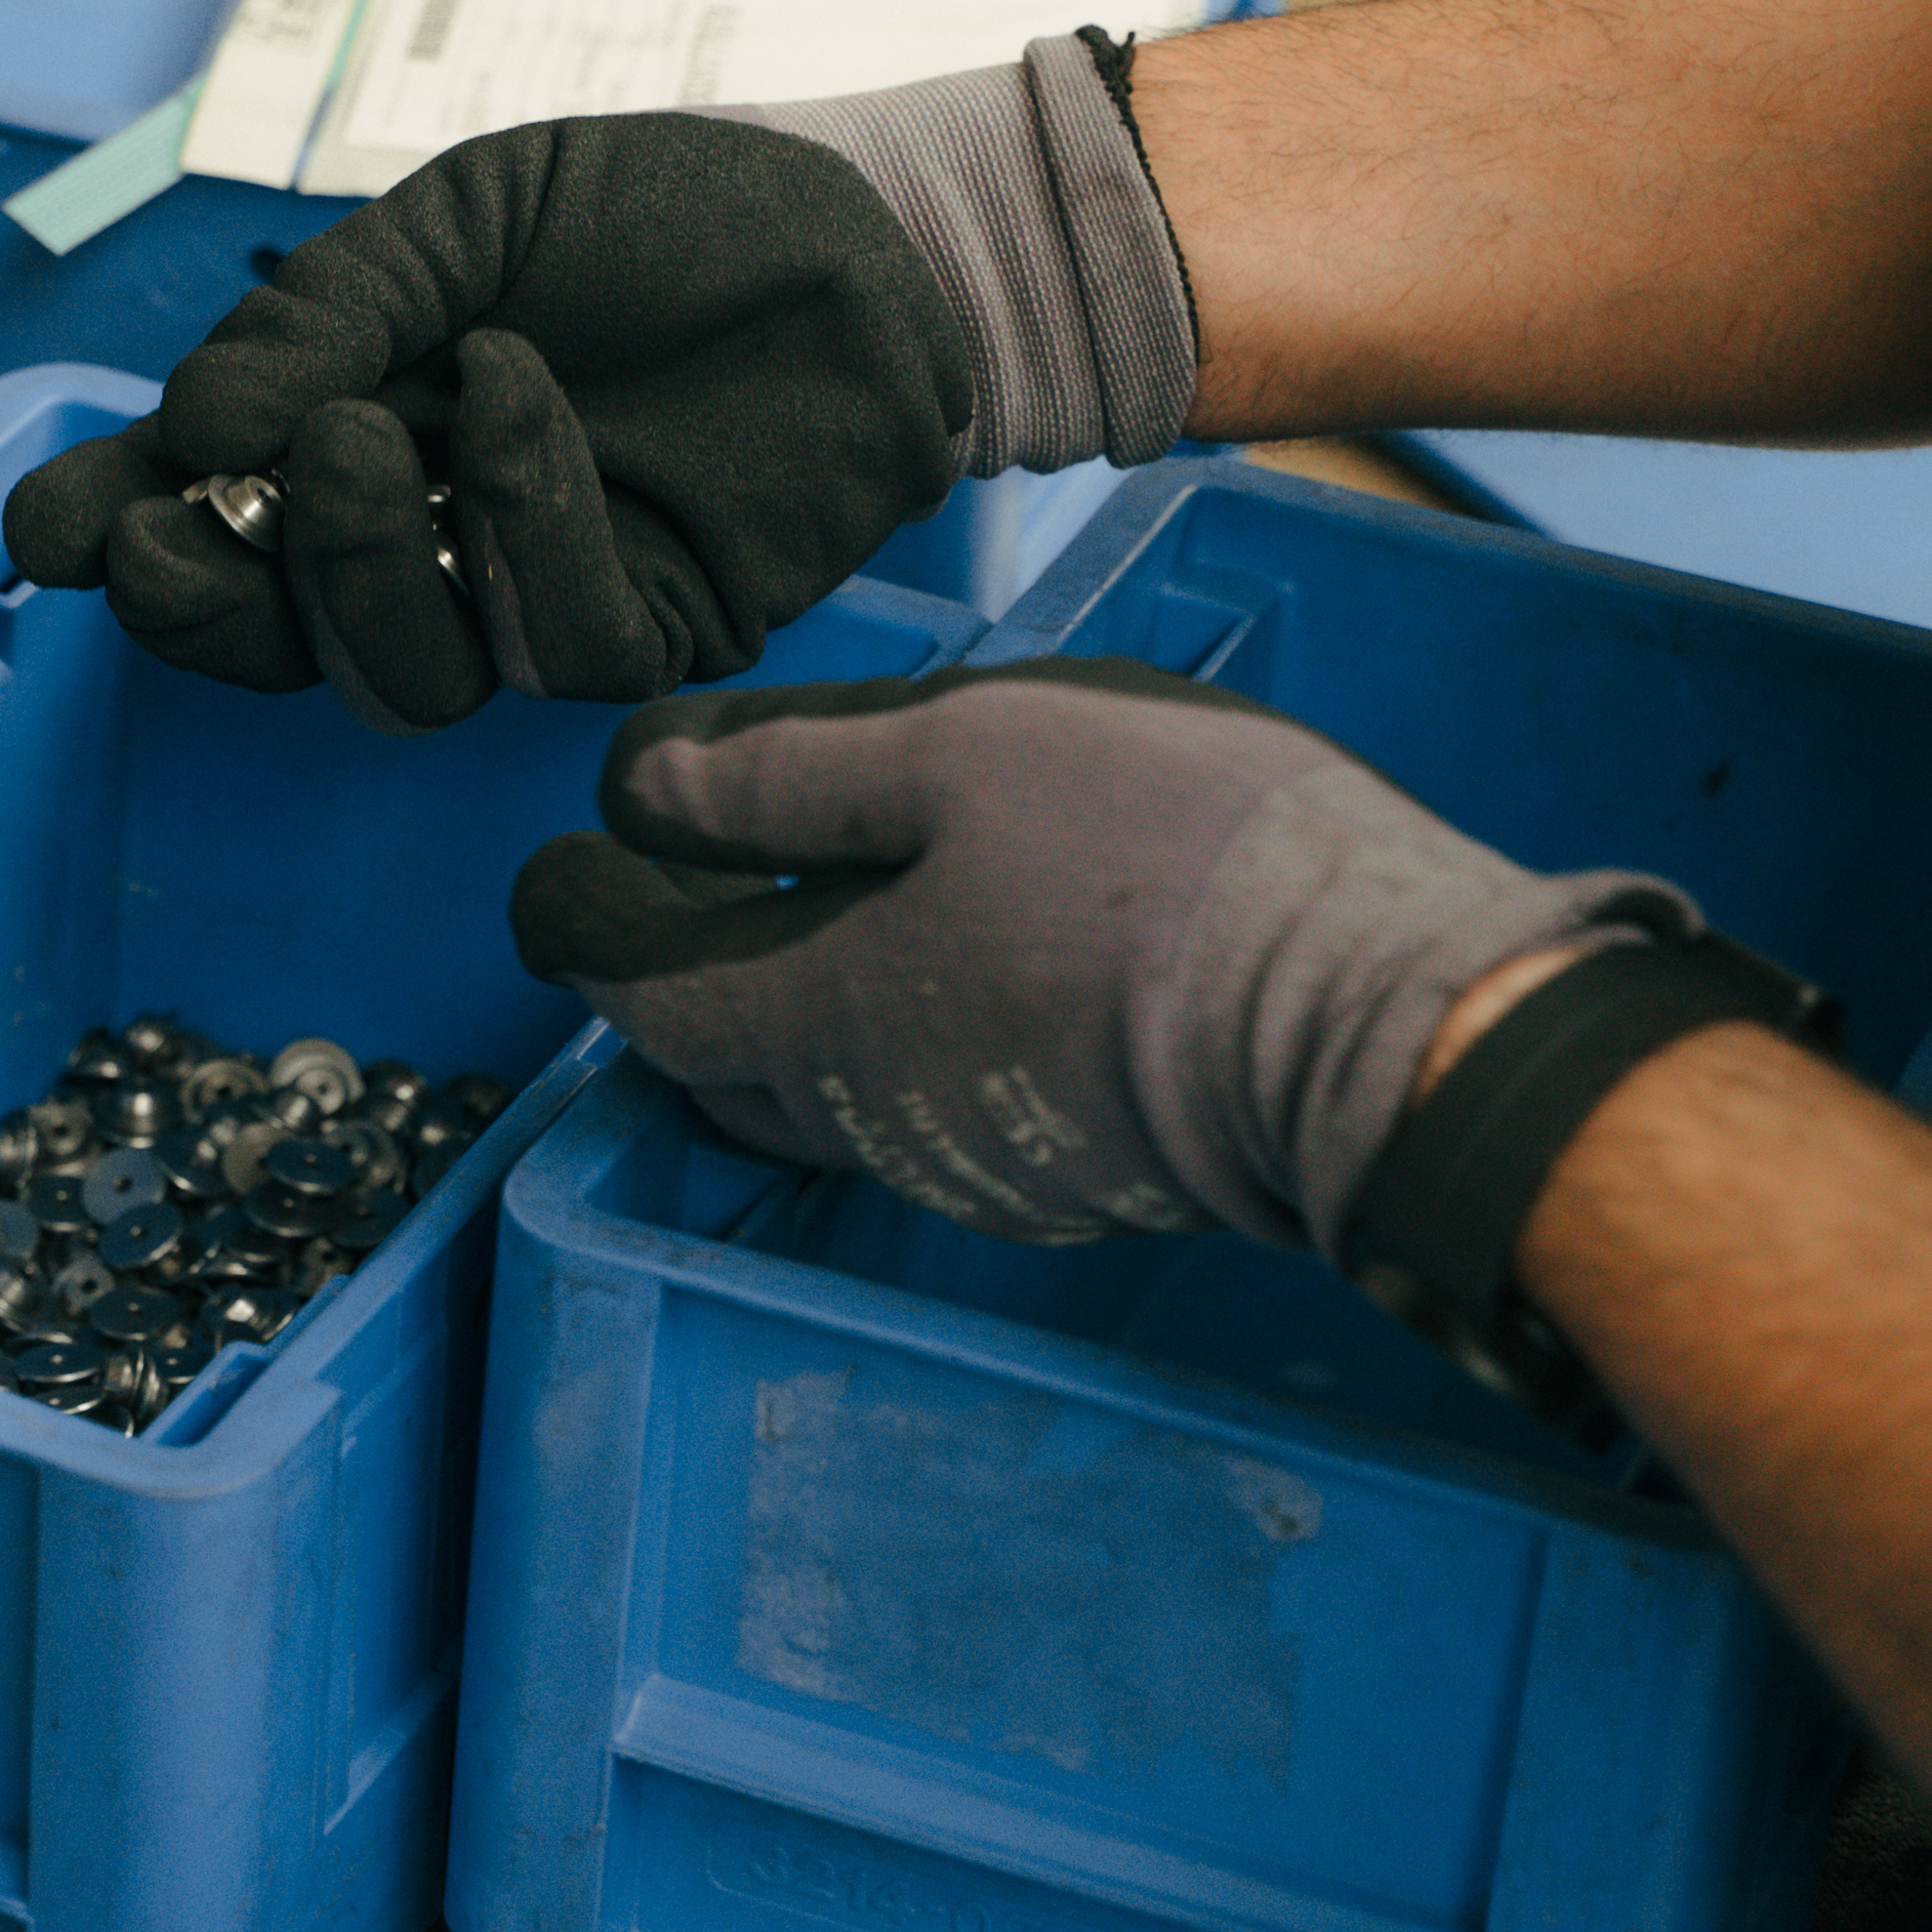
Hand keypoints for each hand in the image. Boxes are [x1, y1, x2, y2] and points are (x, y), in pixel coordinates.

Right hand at [0, 113, 971, 730]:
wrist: (858, 221)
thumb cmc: (656, 213)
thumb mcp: (464, 218)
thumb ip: (326, 313)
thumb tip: (190, 427)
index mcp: (345, 438)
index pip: (198, 526)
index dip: (113, 542)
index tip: (49, 532)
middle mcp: (423, 543)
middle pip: (271, 646)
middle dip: (204, 594)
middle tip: (190, 507)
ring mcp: (529, 599)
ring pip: (398, 680)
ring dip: (352, 562)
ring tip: (373, 422)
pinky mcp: (651, 631)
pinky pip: (549, 644)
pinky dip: (512, 515)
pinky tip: (518, 394)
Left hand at [507, 656, 1687, 1252]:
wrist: (1382, 1021)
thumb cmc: (1163, 860)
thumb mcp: (959, 755)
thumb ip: (784, 775)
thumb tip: (637, 788)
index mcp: (821, 1015)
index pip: (638, 990)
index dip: (578, 926)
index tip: (549, 877)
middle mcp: (877, 1120)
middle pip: (720, 1064)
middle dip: (670, 984)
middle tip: (663, 898)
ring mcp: (984, 1167)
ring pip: (831, 1099)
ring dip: (790, 1018)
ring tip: (809, 922)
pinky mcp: (1080, 1176)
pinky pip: (935, 1116)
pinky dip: (901, 1046)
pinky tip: (956, 980)